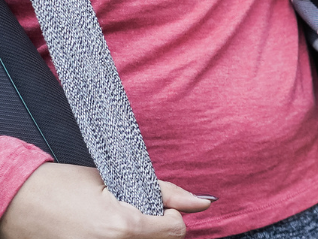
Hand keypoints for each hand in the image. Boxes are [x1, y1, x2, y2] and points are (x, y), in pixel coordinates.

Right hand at [0, 163, 211, 238]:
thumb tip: (203, 202)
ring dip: (140, 234)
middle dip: (157, 226)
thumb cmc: (60, 186)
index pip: (176, 230)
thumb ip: (163, 192)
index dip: (171, 213)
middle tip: (133, 211)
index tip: (156, 204)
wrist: (16, 202)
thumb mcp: (116, 179)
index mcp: (124, 227)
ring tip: (116, 220)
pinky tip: (104, 230)